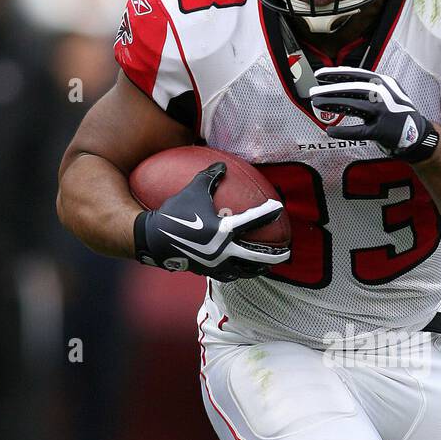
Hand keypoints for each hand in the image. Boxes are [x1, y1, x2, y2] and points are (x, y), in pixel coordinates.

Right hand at [133, 161, 289, 279]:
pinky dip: (239, 273)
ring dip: (258, 267)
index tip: (279, 207)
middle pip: (256, 256)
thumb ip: (210, 177)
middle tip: (286, 252)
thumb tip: (222, 164)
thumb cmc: (174, 212)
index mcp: (223, 230)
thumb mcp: (193, 190)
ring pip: (245, 270)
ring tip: (267, 265)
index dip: (268, 213)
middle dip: (274, 256)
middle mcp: (224, 250)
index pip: (253, 221)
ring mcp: (217, 264)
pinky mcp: (208, 271)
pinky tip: (242, 270)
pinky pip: (229, 275)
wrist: (153, 239)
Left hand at [309, 66, 439, 161]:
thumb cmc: (397, 113)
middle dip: (330, 89)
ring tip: (316, 103)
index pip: (356, 74)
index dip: (337, 74)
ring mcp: (384, 112)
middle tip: (312, 91)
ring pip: (354, 104)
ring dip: (333, 103)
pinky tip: (330, 131)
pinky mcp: (382, 131)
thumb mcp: (387, 93)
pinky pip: (359, 130)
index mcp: (384, 83)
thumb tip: (340, 78)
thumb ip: (367, 86)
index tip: (319, 74)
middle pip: (352, 88)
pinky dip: (343, 131)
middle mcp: (385, 94)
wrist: (418, 135)